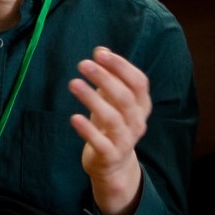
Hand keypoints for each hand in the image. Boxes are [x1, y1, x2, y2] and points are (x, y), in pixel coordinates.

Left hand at [69, 47, 150, 214]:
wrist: (114, 165)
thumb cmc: (112, 124)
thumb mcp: (113, 100)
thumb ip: (110, 76)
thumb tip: (101, 49)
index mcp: (141, 106)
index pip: (139, 83)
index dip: (121, 66)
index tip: (100, 53)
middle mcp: (137, 122)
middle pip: (125, 98)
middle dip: (104, 78)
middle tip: (82, 64)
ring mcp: (126, 140)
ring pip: (113, 119)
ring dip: (92, 99)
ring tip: (73, 83)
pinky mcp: (110, 155)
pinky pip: (100, 143)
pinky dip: (87, 130)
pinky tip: (74, 117)